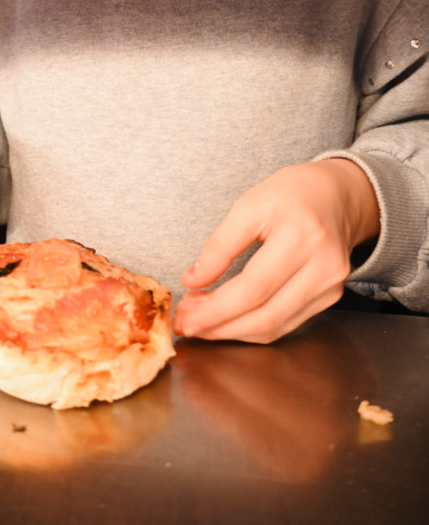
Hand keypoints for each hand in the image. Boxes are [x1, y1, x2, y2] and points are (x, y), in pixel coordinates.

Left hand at [173, 159, 379, 343]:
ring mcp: (331, 286)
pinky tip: (229, 316)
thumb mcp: (250, 204)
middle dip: (220, 326)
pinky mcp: (330, 297)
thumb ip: (220, 244)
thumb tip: (193, 280)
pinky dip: (253, 325)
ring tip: (202, 319)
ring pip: (275, 326)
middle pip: (265, 315)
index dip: (217, 309)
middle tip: (188, 323)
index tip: (186, 317)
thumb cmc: (292, 193)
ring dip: (233, 330)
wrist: (337, 195)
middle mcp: (323, 267)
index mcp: (301, 236)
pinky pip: (286, 323)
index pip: (254, 287)